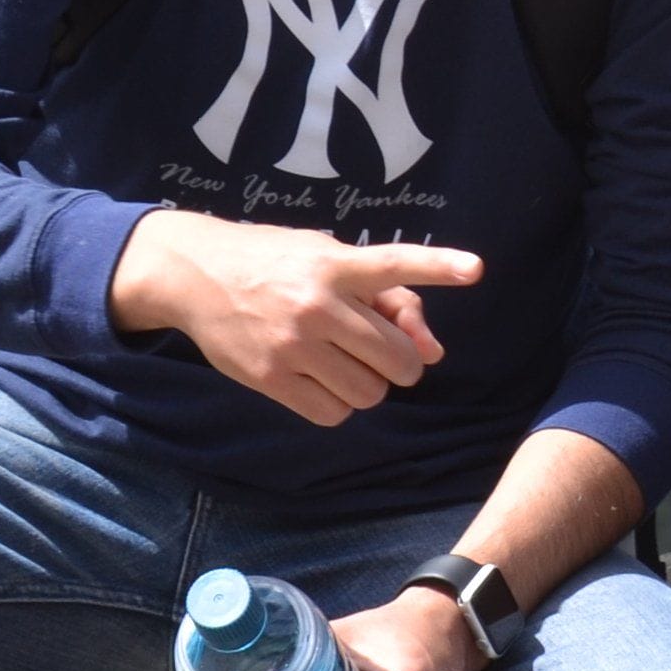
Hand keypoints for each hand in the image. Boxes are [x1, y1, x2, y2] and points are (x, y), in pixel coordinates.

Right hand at [109, 212, 482, 427]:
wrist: (194, 275)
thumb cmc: (276, 262)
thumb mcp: (327, 256)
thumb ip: (387, 296)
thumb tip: (432, 353)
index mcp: (336, 264)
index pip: (395, 263)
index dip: (438, 265)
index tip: (475, 269)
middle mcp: (317, 303)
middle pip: (396, 358)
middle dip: (402, 364)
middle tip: (383, 355)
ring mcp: (292, 344)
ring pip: (369, 393)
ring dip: (369, 386)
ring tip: (345, 364)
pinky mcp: (269, 377)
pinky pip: (333, 414)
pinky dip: (338, 405)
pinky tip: (321, 381)